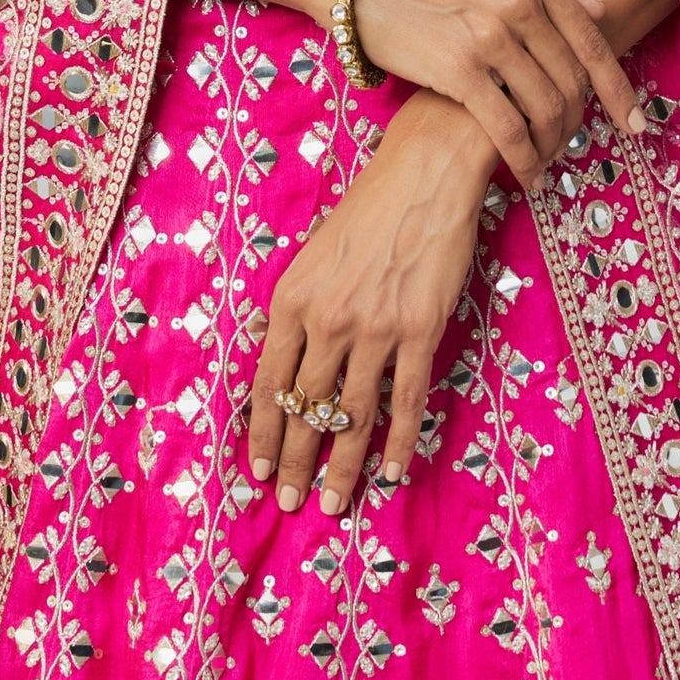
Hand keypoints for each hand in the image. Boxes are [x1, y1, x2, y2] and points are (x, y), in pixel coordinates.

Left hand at [248, 92, 497, 514]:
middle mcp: (326, 318)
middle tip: (288, 504)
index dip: (261, 433)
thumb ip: (298, 310)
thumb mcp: (313, 256)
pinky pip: (405, 400)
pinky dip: (397, 442)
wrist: (424, 176)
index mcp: (292, 298)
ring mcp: (375, 327)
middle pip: (306, 408)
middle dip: (294, 462)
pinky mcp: (420, 330)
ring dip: (342, 466)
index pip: (268, 383)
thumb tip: (283, 363)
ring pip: (352, 415)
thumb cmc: (368, 212)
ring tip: (334, 503)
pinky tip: (392, 471)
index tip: (255, 471)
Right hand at [350, 0, 646, 187]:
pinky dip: (524, 158)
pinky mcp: (459, 68)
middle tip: (569, 149)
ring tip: (543, 162)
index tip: (636, 124)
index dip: (619, 89)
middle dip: (578, 124)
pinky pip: (508, 128)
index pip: (592, 41)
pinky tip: (524, 174)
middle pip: (572, 81)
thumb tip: (599, 8)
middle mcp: (520, 0)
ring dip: (552, 146)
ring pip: (546, 108)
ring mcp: (491, 34)